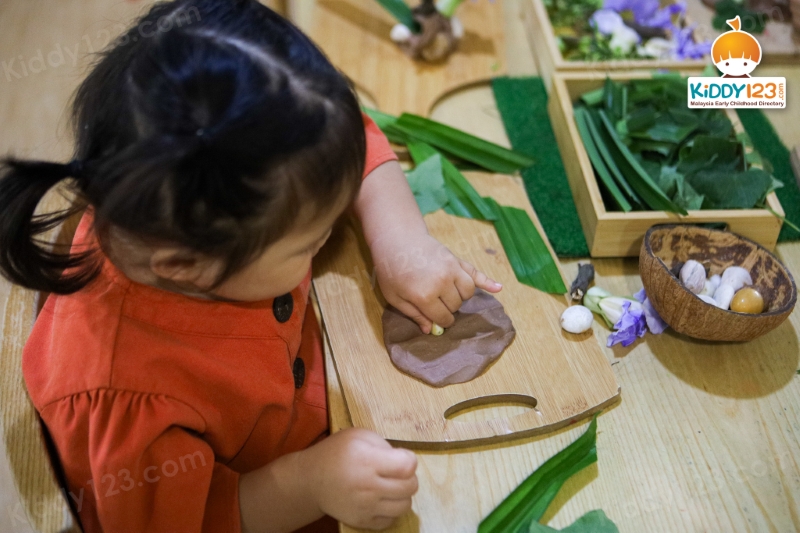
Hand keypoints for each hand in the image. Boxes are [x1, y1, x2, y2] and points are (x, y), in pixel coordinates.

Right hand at [303, 428, 417, 529]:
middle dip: (408, 476)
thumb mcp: (358, 436)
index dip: (409, 459)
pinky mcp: (362, 521)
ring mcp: (366, 507)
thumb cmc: (336, 453)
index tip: (400, 457)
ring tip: (390, 486)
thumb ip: (383, 445)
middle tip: (396, 472)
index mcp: (367, 461)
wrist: (311, 480)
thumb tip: (404, 460)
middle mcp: (368, 486)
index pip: (407, 466)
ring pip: (404, 506)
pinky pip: (391, 520)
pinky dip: (390, 510)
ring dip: (402, 494)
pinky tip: (381, 499)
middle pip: (410, 486)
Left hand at [371, 231, 501, 333]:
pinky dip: (488, 282)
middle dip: (447, 308)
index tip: (435, 320)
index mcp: (425, 296)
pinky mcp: (457, 260)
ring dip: (460, 297)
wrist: (397, 238)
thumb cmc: (391, 270)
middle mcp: (442, 283)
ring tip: (447, 293)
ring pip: (467, 293)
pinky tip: (498, 288)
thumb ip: (414, 314)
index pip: (443, 318)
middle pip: (455, 306)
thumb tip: (431, 330)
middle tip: (433, 302)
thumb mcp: (395, 297)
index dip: (440, 322)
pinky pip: (476, 273)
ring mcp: (452, 270)